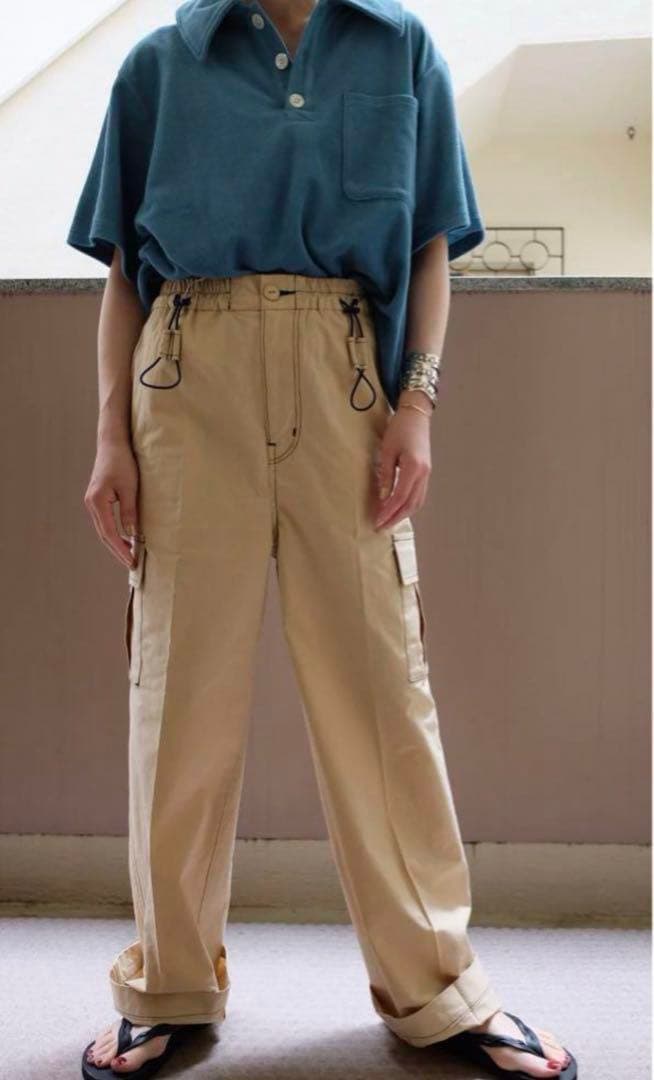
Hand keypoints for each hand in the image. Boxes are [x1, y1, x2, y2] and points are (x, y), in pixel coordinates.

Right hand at [84, 437, 139, 568]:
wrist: (113, 444)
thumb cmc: (123, 462)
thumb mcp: (130, 488)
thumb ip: (129, 511)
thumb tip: (131, 534)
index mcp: (97, 502)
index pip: (109, 533)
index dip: (121, 549)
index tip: (132, 561)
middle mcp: (91, 504)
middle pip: (103, 535)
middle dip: (118, 551)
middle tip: (132, 564)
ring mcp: (92, 502)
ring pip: (103, 530)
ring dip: (116, 543)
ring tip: (131, 555)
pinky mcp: (97, 499)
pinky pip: (104, 522)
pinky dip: (114, 533)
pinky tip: (125, 538)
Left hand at [373, 394, 431, 529]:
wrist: (416, 415)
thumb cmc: (399, 429)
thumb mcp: (387, 451)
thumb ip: (386, 475)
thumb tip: (383, 498)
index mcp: (414, 468)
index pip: (400, 497)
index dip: (388, 512)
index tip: (377, 521)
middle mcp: (424, 474)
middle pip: (411, 504)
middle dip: (396, 518)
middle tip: (381, 527)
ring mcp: (427, 474)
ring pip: (417, 502)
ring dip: (404, 514)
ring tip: (389, 522)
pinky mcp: (426, 472)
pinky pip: (420, 495)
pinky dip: (409, 505)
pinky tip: (399, 509)